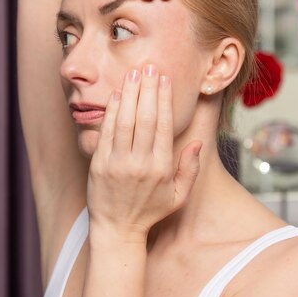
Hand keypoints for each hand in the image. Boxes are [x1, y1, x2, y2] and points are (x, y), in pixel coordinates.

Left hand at [86, 64, 201, 239]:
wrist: (117, 229)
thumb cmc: (149, 211)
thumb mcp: (178, 195)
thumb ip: (190, 169)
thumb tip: (198, 142)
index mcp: (161, 168)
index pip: (162, 125)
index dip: (163, 99)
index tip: (164, 79)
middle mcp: (139, 163)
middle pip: (143, 118)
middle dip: (147, 89)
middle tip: (149, 67)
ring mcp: (117, 163)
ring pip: (124, 121)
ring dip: (128, 94)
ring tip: (133, 73)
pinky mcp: (99, 164)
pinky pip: (106, 132)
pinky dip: (111, 111)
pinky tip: (116, 94)